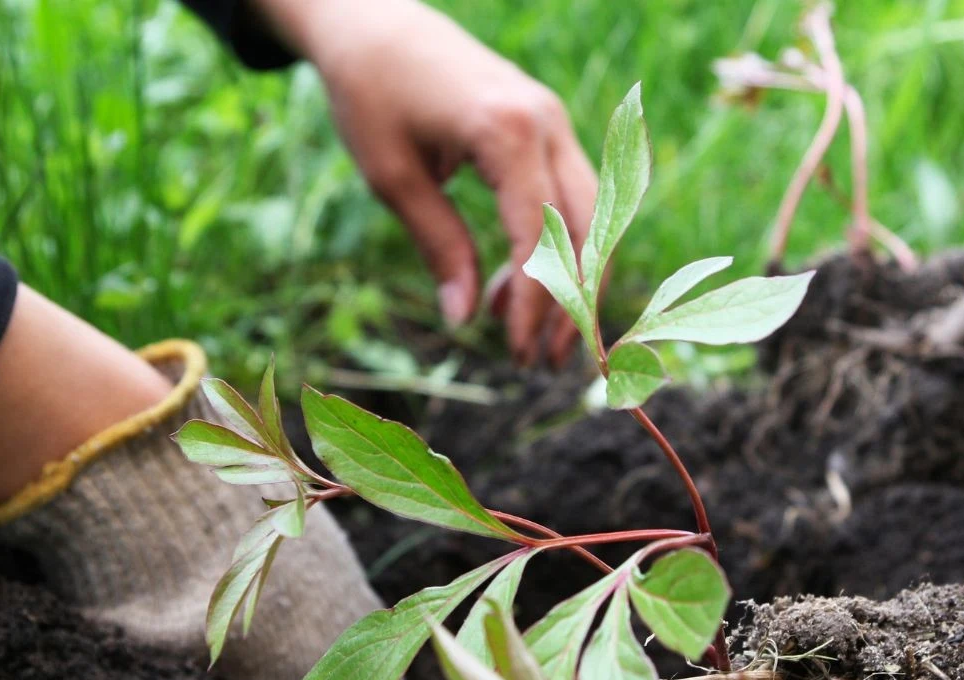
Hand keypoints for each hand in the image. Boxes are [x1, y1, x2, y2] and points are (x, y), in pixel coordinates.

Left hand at [257, 0, 596, 365]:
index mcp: (507, 131)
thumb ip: (439, 247)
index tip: (518, 354)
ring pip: (591, 218)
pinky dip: (555, 249)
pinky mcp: (548, 129)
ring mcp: (554, 123)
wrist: (372, 21)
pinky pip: (572, 200)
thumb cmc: (372, 93)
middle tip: (542, 363)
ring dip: (570, 282)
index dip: (535, 304)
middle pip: (586, 231)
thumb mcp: (393, 178)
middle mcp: (547, 123)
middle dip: (571, 304)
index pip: (540, 237)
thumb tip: (465, 321)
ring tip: (530, 336)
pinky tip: (515, 285)